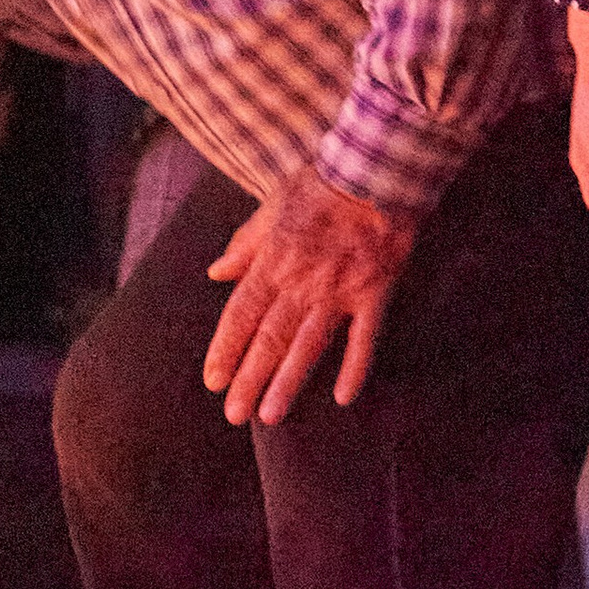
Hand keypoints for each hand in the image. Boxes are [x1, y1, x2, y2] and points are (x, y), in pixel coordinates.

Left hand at [203, 172, 419, 427]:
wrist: (375, 171)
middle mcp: (302, 282)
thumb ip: (244, 245)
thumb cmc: (320, 186)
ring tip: (270, 416)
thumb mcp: (270, 207)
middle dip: (249, 379)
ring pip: (308, 345)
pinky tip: (344, 397)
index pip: (241, 315)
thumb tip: (216, 273)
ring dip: (287, 382)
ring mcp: (339, 291)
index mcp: (273, 261)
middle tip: (234, 415)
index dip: (225, 350)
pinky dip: (354, 367)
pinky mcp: (375, 293)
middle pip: (269, 339)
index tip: (213, 381)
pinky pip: (364, 338)